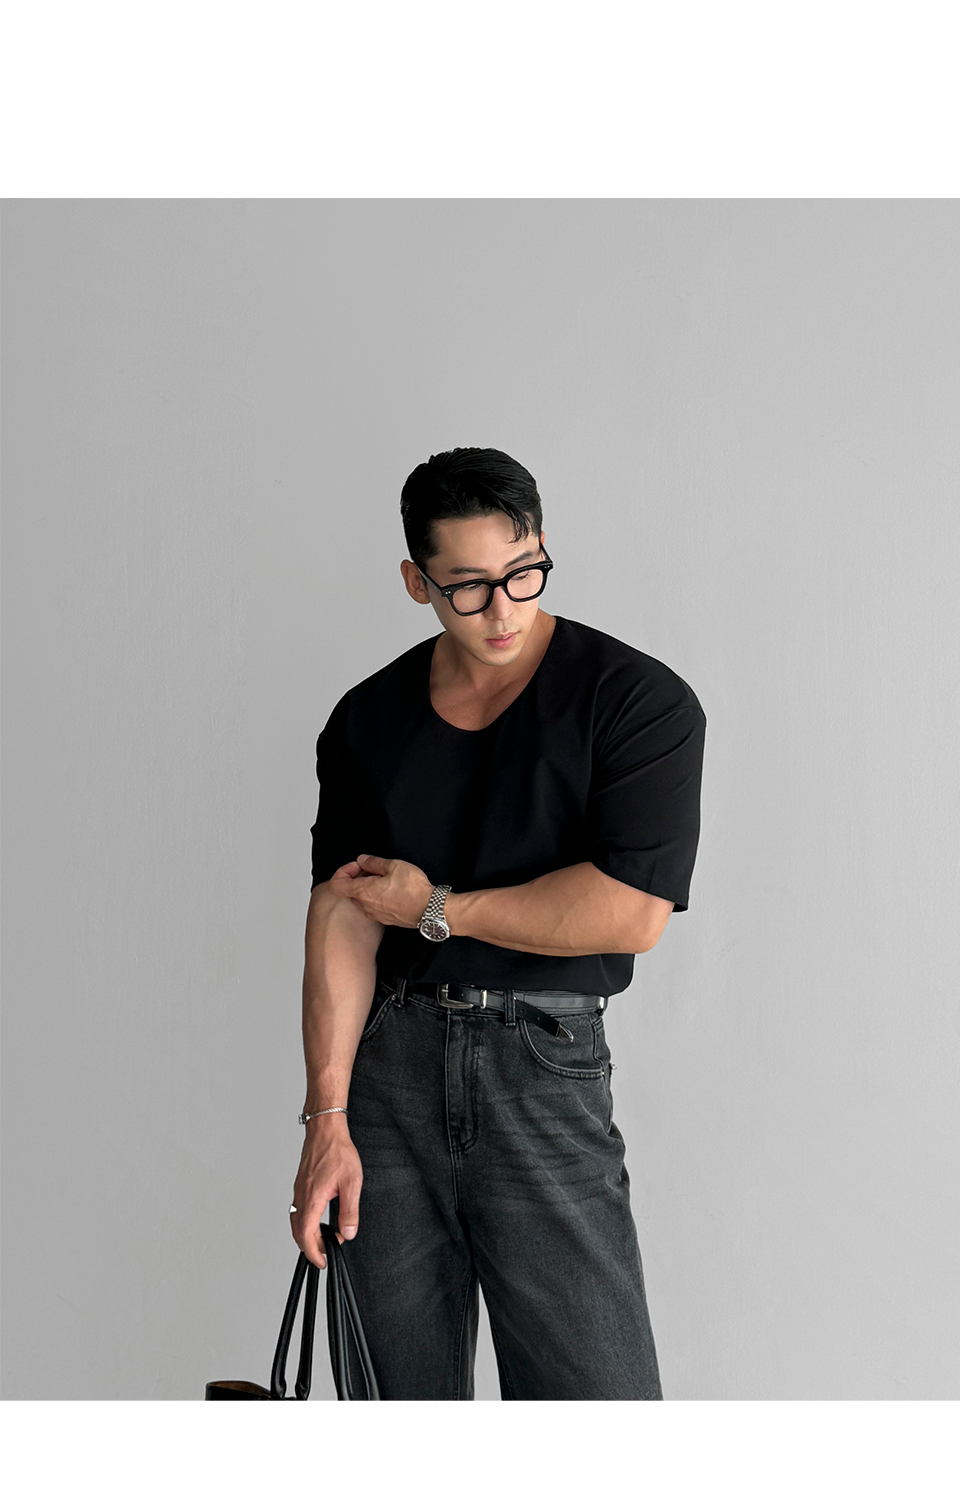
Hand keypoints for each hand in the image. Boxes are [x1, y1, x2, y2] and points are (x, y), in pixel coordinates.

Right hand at [290, 1118, 361, 1269]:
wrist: (325, 1129)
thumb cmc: (338, 1151)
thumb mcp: (352, 1183)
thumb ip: (349, 1211)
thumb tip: (348, 1233)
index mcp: (313, 1198)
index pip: (306, 1235)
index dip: (313, 1252)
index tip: (322, 1262)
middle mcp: (301, 1196)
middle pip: (298, 1232)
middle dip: (310, 1247)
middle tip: (326, 1253)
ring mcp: (298, 1190)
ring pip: (296, 1221)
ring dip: (307, 1235)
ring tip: (324, 1239)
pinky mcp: (300, 1185)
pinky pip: (297, 1210)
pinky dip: (305, 1222)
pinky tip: (317, 1220)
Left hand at [329, 853, 434, 928]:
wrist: (429, 910)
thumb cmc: (412, 889)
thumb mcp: (393, 866)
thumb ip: (373, 862)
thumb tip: (363, 860)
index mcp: (363, 891)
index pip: (337, 885)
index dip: (343, 871)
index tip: (357, 866)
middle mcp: (365, 906)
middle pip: (350, 891)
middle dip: (357, 878)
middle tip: (372, 870)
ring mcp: (375, 914)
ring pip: (362, 899)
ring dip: (368, 888)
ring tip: (384, 879)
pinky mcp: (385, 919)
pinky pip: (373, 906)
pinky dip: (376, 897)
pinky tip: (391, 890)